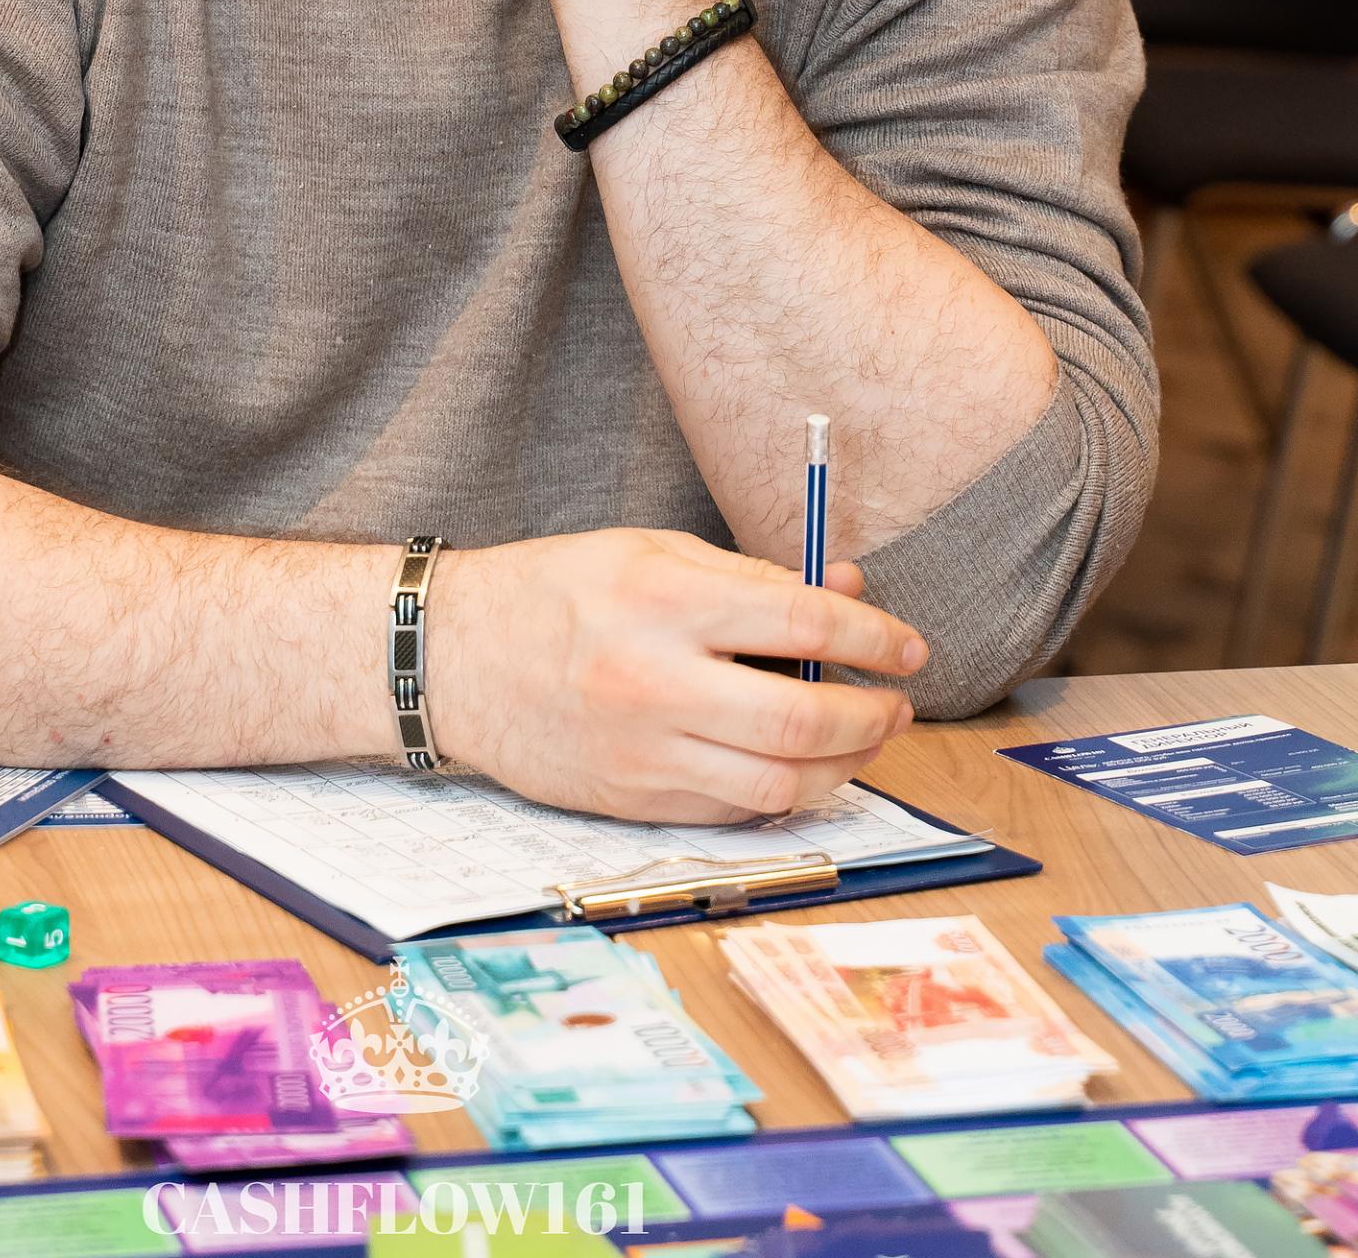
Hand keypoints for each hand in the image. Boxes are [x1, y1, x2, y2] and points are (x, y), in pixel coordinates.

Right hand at [428, 526, 923, 822]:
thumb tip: (849, 594)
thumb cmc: (556, 590)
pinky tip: (795, 764)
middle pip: (801, 718)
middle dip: (871, 716)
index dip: (874, 636)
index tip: (907, 646)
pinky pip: (735, 809)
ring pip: (780, 782)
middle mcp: (656, 679)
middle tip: (894, 704)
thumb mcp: (652, 552)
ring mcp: (643, 750)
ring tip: (857, 738)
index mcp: (663, 598)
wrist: (453, 658)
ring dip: (842, 766)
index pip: (802, 622)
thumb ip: (753, 578)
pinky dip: (782, 790)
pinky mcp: (633, 801)